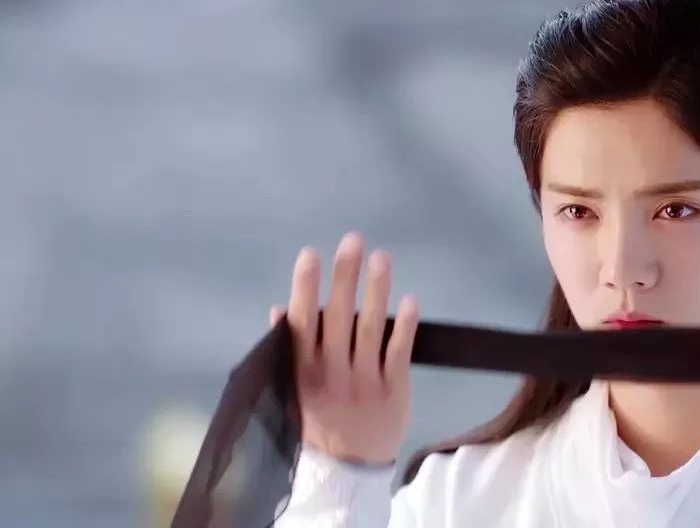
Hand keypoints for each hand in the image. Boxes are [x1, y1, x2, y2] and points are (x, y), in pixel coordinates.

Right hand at [269, 232, 418, 464]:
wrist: (347, 469)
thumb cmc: (317, 419)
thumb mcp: (292, 388)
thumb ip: (287, 350)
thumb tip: (278, 309)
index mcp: (302, 371)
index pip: (302, 322)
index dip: (305, 287)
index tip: (310, 254)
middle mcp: (331, 373)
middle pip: (338, 317)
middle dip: (344, 276)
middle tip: (353, 239)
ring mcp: (364, 381)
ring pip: (371, 328)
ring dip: (376, 290)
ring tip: (381, 258)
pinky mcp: (393, 390)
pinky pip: (400, 352)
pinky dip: (405, 325)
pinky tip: (411, 298)